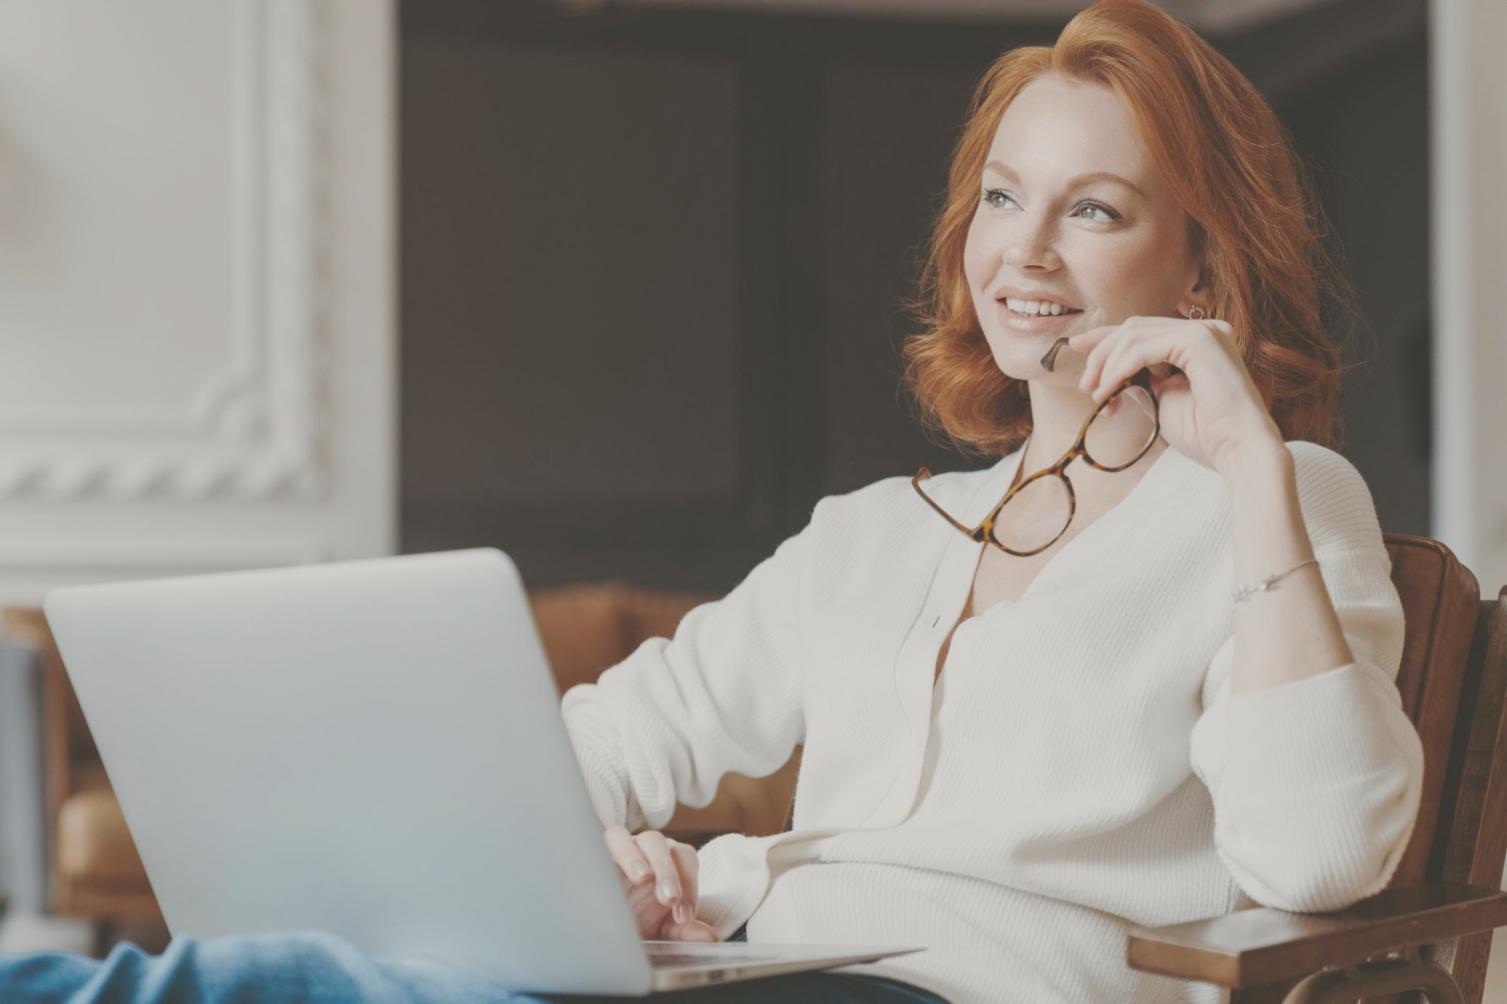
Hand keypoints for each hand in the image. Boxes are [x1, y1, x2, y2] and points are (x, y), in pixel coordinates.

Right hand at [603, 825, 719, 941]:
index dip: (689, 885)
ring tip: (643, 878)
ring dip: (640, 856)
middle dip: (667, 871)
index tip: (683, 917)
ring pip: (635, 837)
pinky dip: (615, 849)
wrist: (604, 932)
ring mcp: (624, 848)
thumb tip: (710, 937)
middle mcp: (648, 851)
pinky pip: (609, 838)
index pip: (685, 859)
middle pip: (663, 844)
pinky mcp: (600, 851)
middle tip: (669, 899)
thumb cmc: (636, 925)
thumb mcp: (661, 932)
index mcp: (669, 863)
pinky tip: (612, 870)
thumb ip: (685, 931)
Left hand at [1067, 312, 1283, 473]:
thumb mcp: (1162, 403)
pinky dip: (1119, 367)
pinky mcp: (1200, 340)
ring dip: (1106, 364)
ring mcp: (1205, 332)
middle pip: (1134, 327)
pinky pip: (1144, 347)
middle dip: (1101, 354)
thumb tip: (1112, 377)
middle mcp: (1204, 330)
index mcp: (1198, 343)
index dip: (1105, 337)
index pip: (1142, 331)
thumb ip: (1140, 383)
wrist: (1239, 452)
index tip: (1076, 345)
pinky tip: (1108, 390)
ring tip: (1097, 395)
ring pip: (1134, 334)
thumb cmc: (1207, 436)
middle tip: (1085, 386)